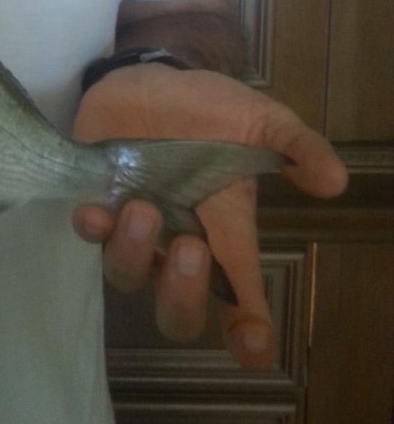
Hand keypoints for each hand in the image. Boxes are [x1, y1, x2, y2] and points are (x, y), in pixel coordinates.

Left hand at [70, 64, 347, 367]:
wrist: (152, 77)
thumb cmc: (208, 110)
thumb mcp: (260, 120)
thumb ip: (295, 148)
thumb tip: (335, 180)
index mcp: (224, 233)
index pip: (240, 298)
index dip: (247, 331)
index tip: (251, 345)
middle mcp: (176, 244)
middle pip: (178, 309)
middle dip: (183, 293)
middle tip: (189, 250)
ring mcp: (132, 229)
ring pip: (127, 274)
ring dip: (133, 251)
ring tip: (141, 208)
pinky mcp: (95, 201)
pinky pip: (88, 234)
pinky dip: (91, 228)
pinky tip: (94, 211)